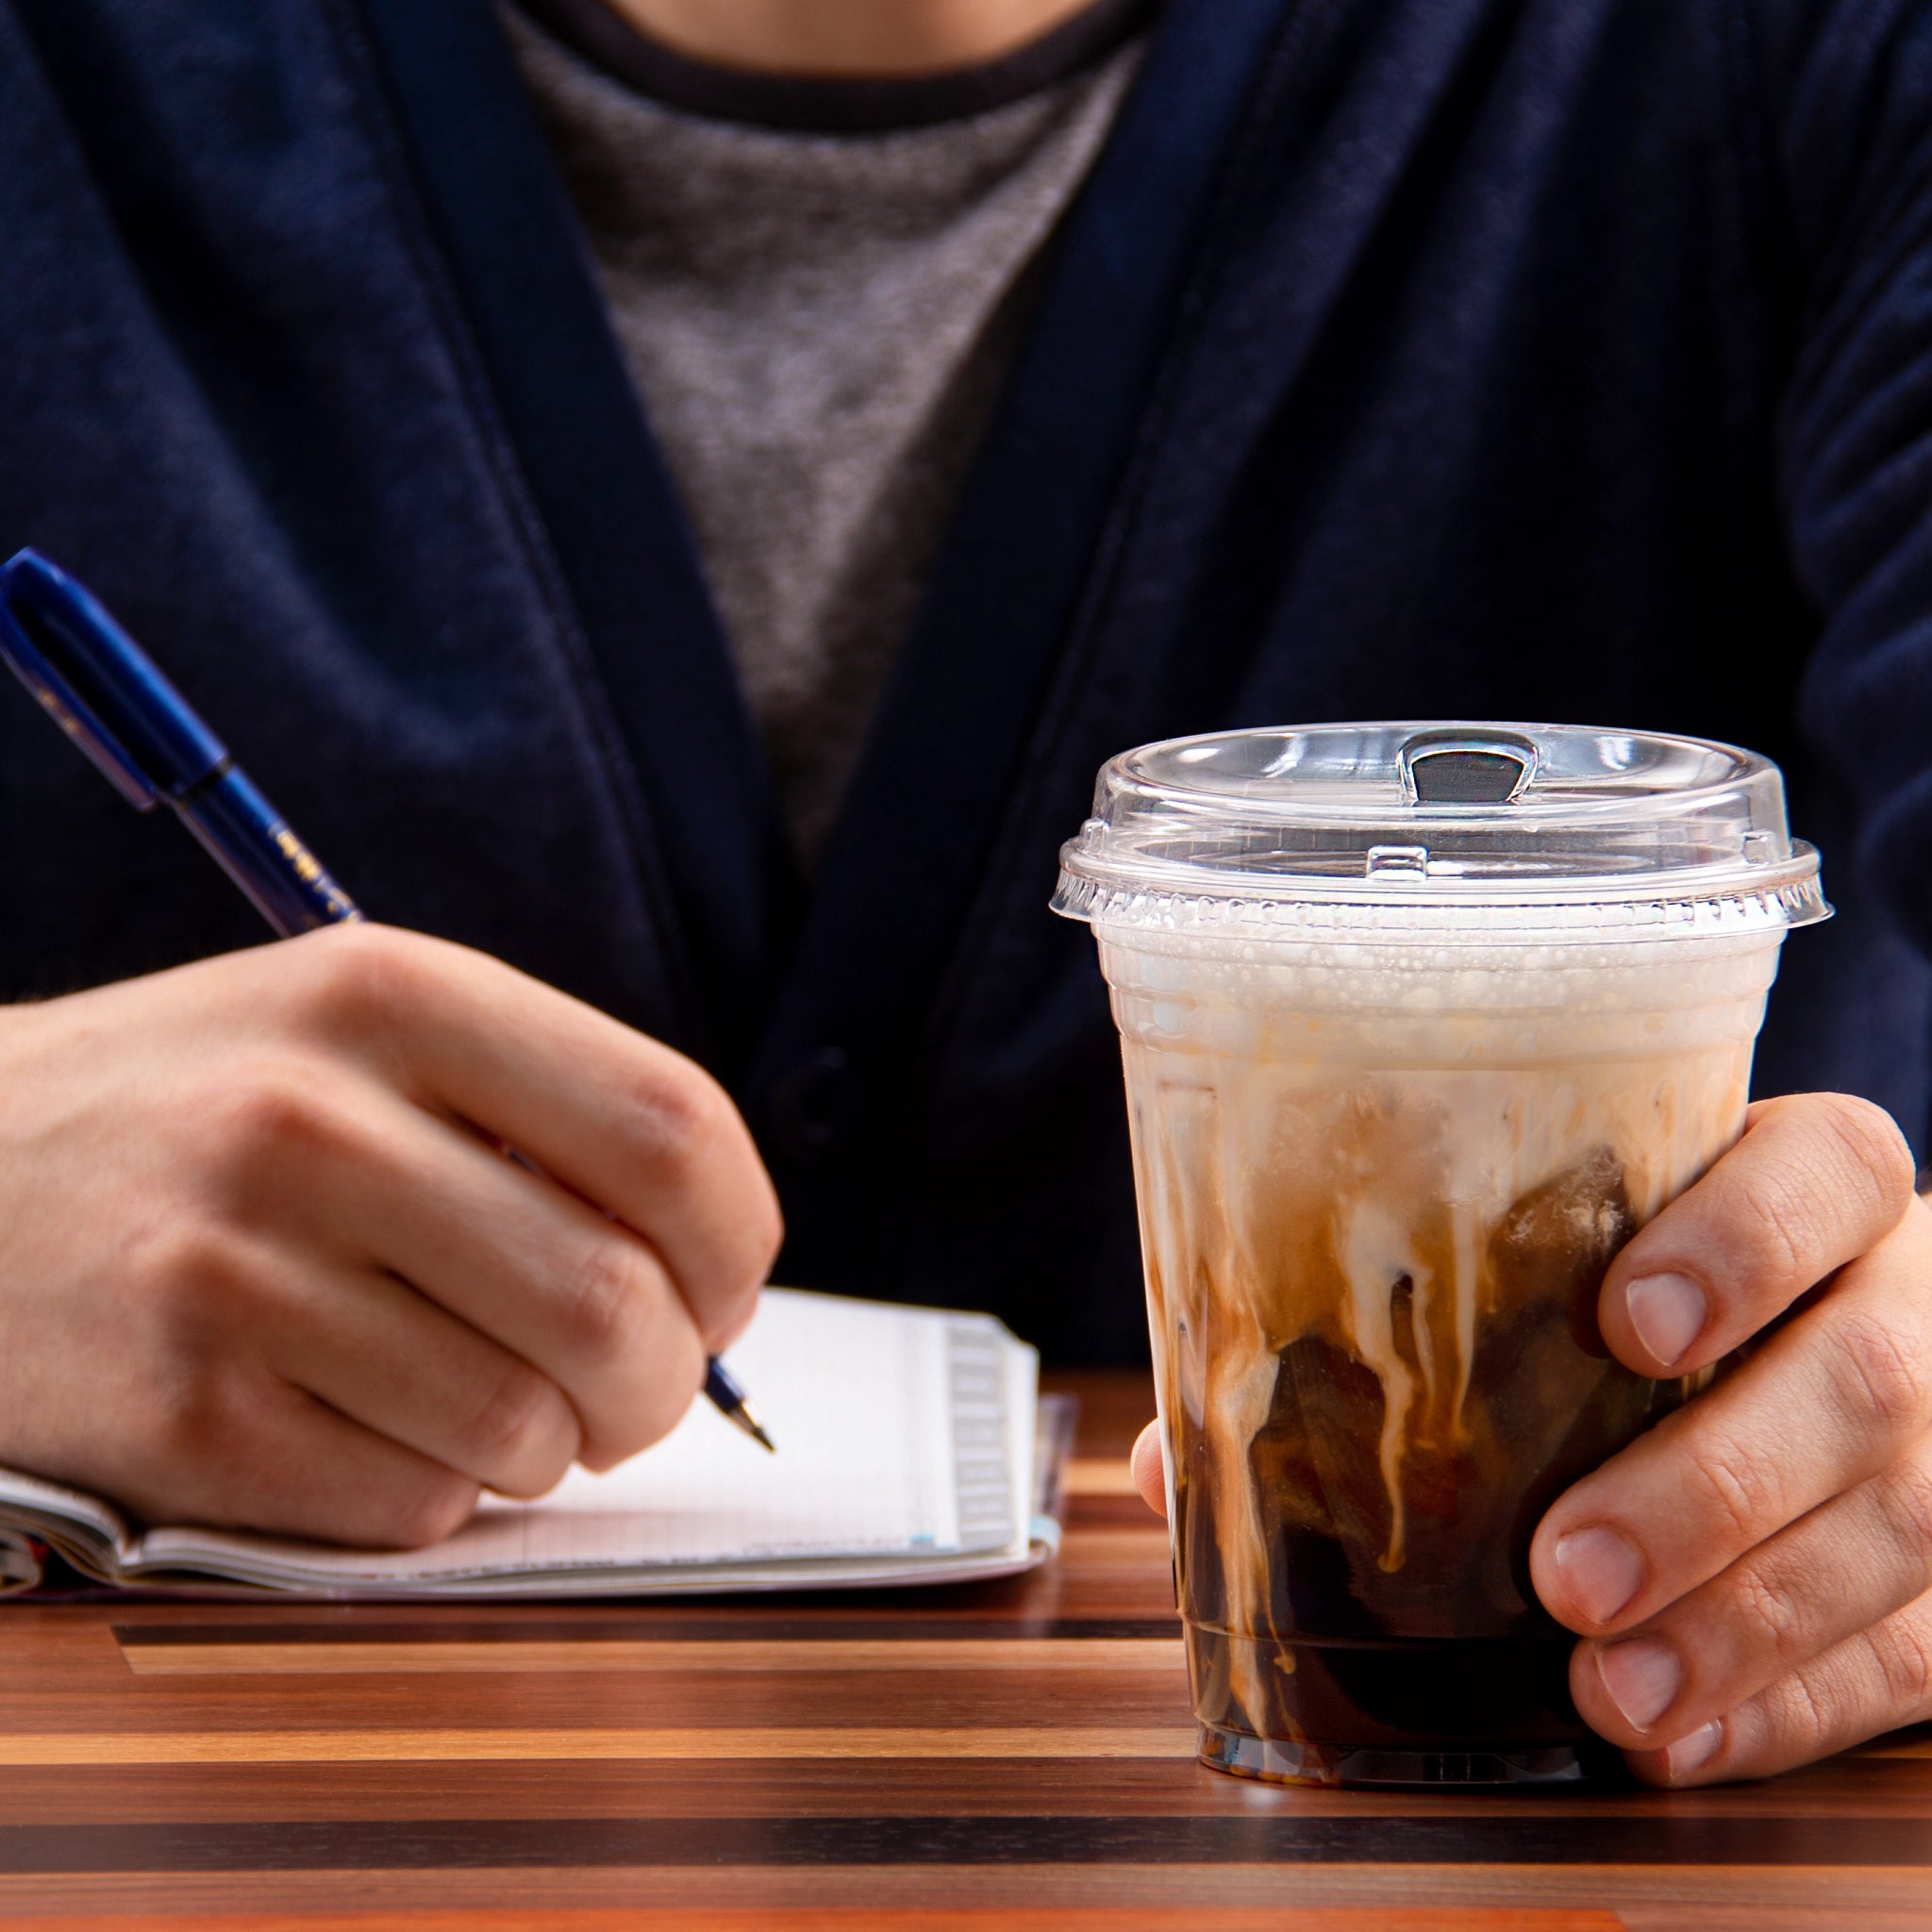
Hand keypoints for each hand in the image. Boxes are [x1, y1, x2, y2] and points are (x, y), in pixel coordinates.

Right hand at [0, 923, 780, 1546]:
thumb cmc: (200, 1106)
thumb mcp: (356, 1028)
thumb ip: (539, 1107)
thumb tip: (717, 1264)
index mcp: (393, 994)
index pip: (670, 1126)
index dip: (738, 1236)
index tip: (724, 1286)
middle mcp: (312, 1118)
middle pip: (617, 1298)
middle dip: (667, 1378)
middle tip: (637, 1386)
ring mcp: (233, 1271)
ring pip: (523, 1425)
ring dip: (555, 1447)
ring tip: (508, 1410)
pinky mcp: (176, 1415)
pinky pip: (411, 1503)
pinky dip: (437, 1494)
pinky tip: (381, 1434)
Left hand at [1129, 1093, 1931, 1783]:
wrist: (1857, 1353)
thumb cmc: (1642, 1302)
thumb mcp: (1558, 1273)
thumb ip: (1386, 1339)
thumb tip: (1174, 1462)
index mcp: (1809, 1190)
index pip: (1824, 1169)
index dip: (1742, 1239)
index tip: (1627, 1322)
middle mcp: (1905, 1300)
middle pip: (1861, 1375)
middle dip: (1711, 1484)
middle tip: (1567, 1568)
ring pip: (1897, 1525)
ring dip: (1744, 1625)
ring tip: (1610, 1691)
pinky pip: (1915, 1649)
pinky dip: (1795, 1706)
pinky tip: (1682, 1738)